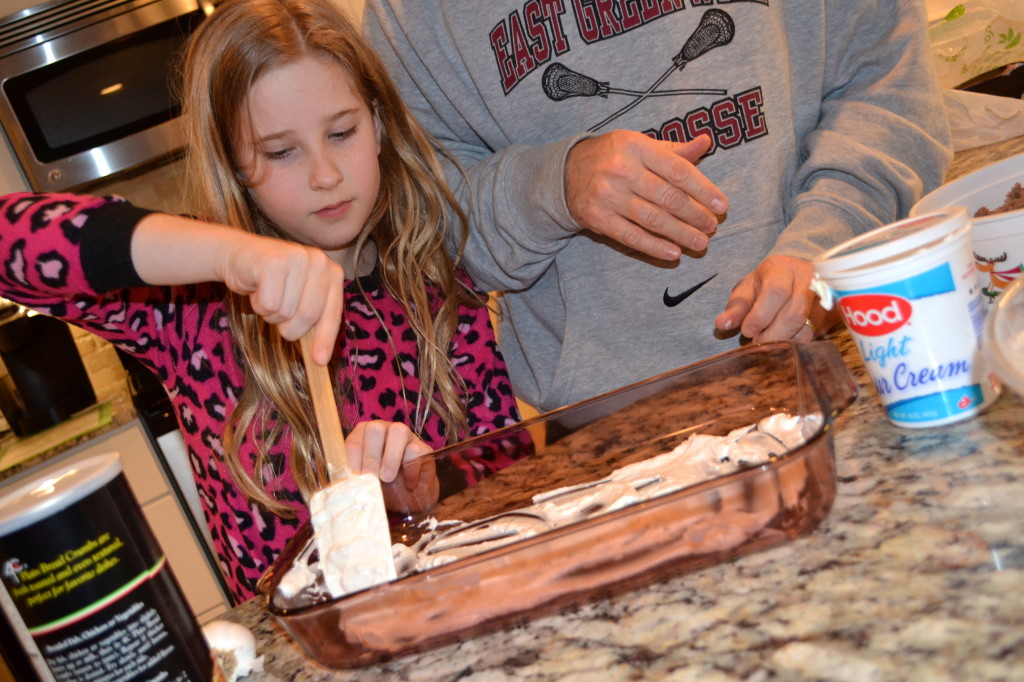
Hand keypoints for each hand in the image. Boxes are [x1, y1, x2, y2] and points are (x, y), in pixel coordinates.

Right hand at [222, 235, 344, 364]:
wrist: (239, 255)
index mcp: (332, 272)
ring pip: (286, 311)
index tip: (319, 361)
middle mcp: (319, 261)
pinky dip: (258, 305)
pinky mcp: (274, 262)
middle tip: (278, 317)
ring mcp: (297, 258)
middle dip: (290, 327)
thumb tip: (320, 359)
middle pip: (309, 315)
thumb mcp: (299, 297)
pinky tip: (257, 288)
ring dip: (271, 314)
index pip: (333, 313)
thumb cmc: (273, 283)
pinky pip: (268, 304)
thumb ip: (313, 318)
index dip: (325, 339)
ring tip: (267, 295)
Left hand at [346, 420, 438, 512]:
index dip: (353, 461)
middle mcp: (383, 430)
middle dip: (371, 456)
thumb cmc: (382, 488)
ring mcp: (405, 436)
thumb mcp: (364, 485)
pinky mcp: (423, 447)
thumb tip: (342, 486)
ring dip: (390, 457)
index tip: (356, 479)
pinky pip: (416, 449)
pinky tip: (408, 483)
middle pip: (375, 429)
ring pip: (398, 431)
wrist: (408, 499)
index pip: (353, 441)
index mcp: (362, 436)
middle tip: (372, 478)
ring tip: (387, 478)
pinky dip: (410, 468)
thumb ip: (352, 481)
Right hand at [565, 131, 726, 259]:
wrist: (565, 172)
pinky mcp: (597, 218)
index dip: (703, 190)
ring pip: (652, 219)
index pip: (678, 171)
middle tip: (712, 227)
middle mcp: (621, 169)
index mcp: (636, 146)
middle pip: (667, 197)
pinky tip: (673, 253)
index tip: (721, 206)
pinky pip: (630, 236)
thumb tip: (706, 142)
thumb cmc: (612, 156)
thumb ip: (673, 150)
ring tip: (700, 243)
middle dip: (695, 215)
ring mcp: (607, 195)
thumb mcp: (640, 145)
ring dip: (680, 234)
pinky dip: (654, 247)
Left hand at [714, 255, 838, 341]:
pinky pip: (814, 334)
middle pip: (794, 312)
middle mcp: (807, 278)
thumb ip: (735, 307)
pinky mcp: (829, 312)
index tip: (747, 330)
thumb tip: (722, 324)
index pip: (776, 291)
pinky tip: (782, 340)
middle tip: (757, 341)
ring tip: (768, 340)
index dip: (760, 315)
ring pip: (806, 326)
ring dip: (783, 340)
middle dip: (771, 333)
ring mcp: (823, 295)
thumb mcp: (746, 289)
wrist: (794, 275)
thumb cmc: (765, 284)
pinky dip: (794, 342)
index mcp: (781, 268)